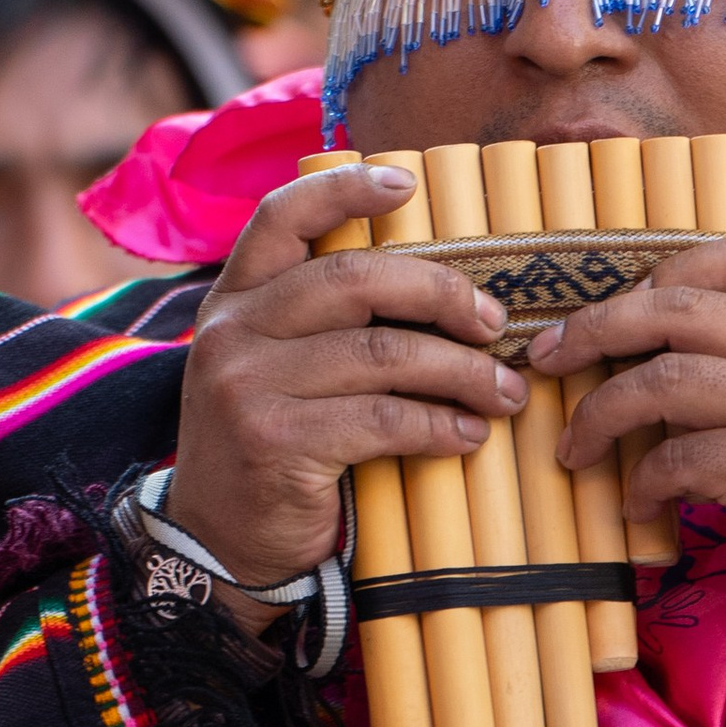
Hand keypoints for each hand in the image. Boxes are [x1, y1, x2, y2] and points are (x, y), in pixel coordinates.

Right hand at [165, 159, 527, 619]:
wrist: (221, 546)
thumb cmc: (274, 449)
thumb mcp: (276, 371)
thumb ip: (320, 323)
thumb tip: (434, 284)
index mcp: (235, 300)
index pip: (282, 216)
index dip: (344, 188)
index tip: (405, 180)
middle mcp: (232, 332)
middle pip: (354, 280)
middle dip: (441, 293)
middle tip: (495, 324)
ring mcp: (248, 387)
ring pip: (381, 353)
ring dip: (461, 373)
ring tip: (504, 392)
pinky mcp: (277, 443)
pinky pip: (382, 419)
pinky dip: (440, 425)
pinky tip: (469, 435)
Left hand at [529, 232, 725, 628]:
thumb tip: (641, 344)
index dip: (661, 269)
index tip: (614, 308)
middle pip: (679, 308)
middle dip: (596, 330)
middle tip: (549, 359)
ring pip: (665, 380)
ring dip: (601, 415)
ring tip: (576, 447)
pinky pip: (678, 459)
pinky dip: (640, 483)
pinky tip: (635, 505)